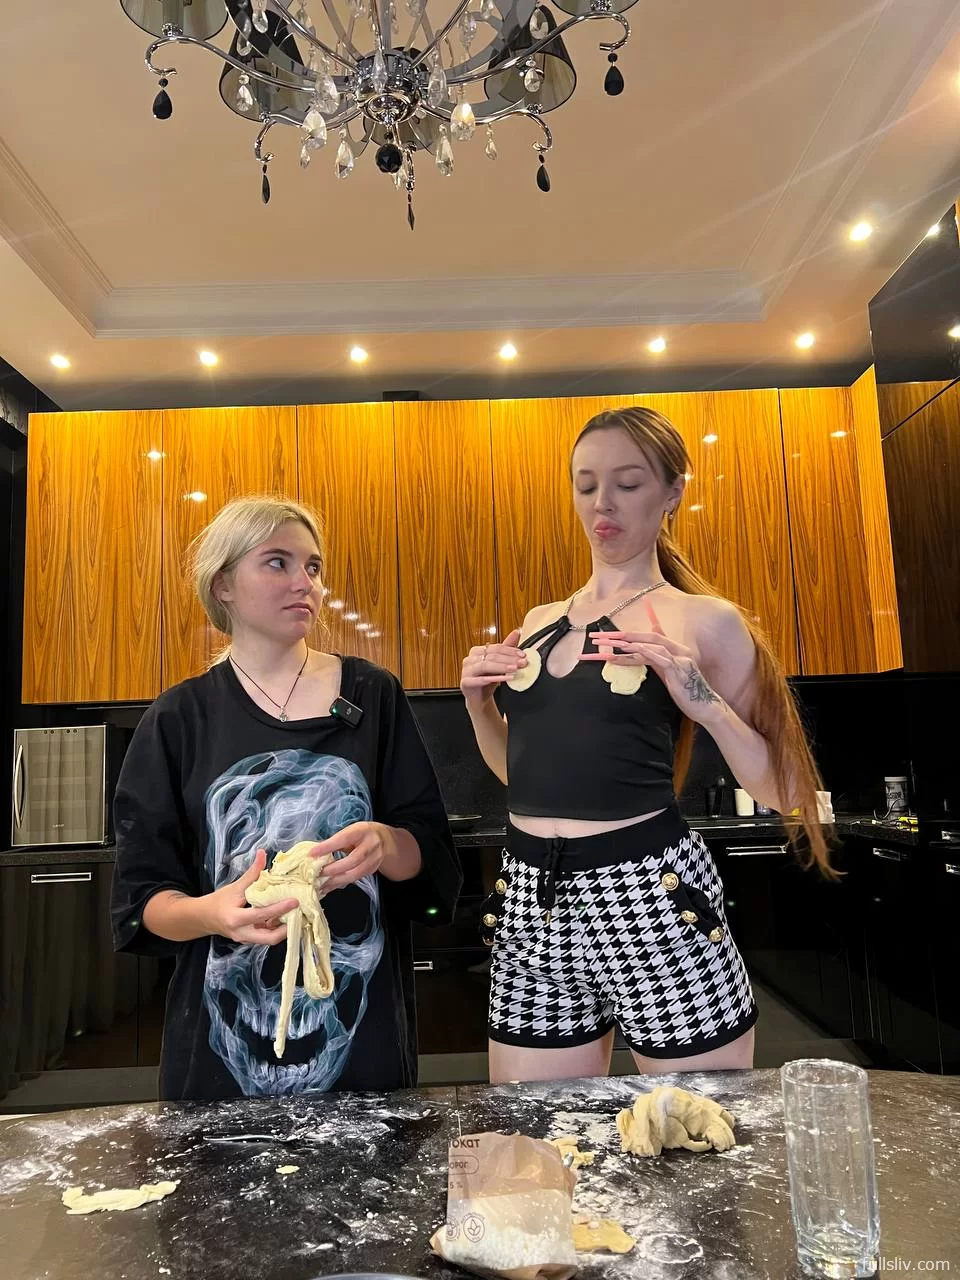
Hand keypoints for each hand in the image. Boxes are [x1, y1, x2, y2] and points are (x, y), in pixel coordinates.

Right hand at [201, 849, 297, 944]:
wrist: (204, 917)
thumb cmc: (219, 901)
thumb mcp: (235, 886)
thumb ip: (252, 873)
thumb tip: (263, 853)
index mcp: (236, 919)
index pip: (261, 915)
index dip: (279, 908)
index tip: (294, 901)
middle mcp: (242, 933)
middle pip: (269, 938)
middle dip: (286, 928)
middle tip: (300, 914)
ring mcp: (246, 940)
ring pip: (269, 939)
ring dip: (284, 929)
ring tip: (297, 915)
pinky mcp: (250, 940)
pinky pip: (266, 937)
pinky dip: (277, 928)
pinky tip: (286, 917)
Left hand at [309, 822, 390, 893]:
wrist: (386, 840)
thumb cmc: (362, 834)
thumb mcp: (351, 832)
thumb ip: (335, 841)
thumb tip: (315, 852)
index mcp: (362, 831)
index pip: (344, 839)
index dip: (328, 847)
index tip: (312, 853)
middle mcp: (371, 844)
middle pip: (353, 860)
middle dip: (334, 869)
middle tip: (318, 874)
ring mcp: (374, 859)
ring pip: (356, 873)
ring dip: (337, 880)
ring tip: (322, 884)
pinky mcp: (373, 870)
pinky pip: (356, 879)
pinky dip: (341, 884)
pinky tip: (330, 886)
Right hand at [460, 628, 525, 708]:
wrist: (480, 700)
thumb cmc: (488, 681)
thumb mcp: (500, 664)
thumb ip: (506, 648)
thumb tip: (517, 632)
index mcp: (476, 652)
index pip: (495, 648)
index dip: (510, 651)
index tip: (523, 655)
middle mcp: (469, 659)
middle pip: (491, 656)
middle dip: (509, 659)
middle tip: (522, 663)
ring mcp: (465, 671)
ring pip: (485, 665)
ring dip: (501, 667)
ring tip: (515, 669)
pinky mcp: (465, 683)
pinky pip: (479, 679)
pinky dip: (493, 679)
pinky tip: (505, 679)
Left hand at [580, 600, 725, 724]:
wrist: (706, 707)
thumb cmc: (686, 692)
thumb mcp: (667, 673)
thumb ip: (655, 661)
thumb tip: (639, 653)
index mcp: (674, 649)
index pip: (649, 636)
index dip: (630, 632)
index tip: (610, 630)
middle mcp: (677, 650)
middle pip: (646, 637)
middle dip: (621, 636)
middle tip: (599, 637)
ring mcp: (679, 658)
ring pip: (651, 645)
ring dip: (629, 643)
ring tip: (610, 644)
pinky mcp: (679, 670)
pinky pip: (661, 658)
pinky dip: (647, 652)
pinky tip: (632, 650)